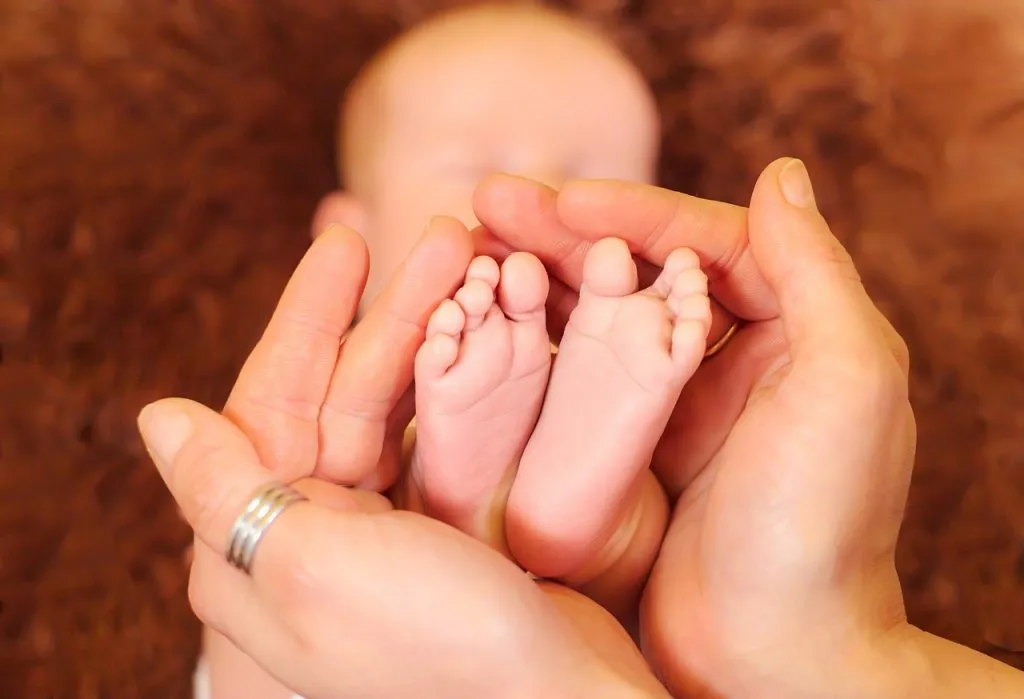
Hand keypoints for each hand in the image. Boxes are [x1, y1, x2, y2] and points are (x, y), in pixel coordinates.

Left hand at [138, 218, 668, 698]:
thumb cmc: (434, 651)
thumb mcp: (310, 568)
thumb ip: (223, 488)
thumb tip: (158, 416)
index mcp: (255, 550)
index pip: (265, 406)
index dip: (304, 317)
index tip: (345, 238)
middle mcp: (309, 539)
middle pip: (339, 398)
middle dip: (389, 314)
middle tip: (443, 236)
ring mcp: (378, 538)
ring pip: (394, 412)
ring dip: (430, 339)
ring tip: (475, 270)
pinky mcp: (441, 537)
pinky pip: (438, 442)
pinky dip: (458, 387)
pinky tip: (482, 338)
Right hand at [474, 158, 915, 697]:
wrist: (770, 657)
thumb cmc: (818, 527)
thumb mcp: (846, 384)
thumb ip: (816, 271)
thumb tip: (782, 172)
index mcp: (792, 329)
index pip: (703, 242)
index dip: (629, 212)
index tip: (559, 199)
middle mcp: (730, 358)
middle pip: (636, 270)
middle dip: (562, 234)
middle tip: (487, 202)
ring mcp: (671, 404)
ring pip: (594, 317)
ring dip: (535, 277)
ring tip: (467, 245)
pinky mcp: (624, 450)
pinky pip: (570, 377)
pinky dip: (528, 343)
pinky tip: (481, 314)